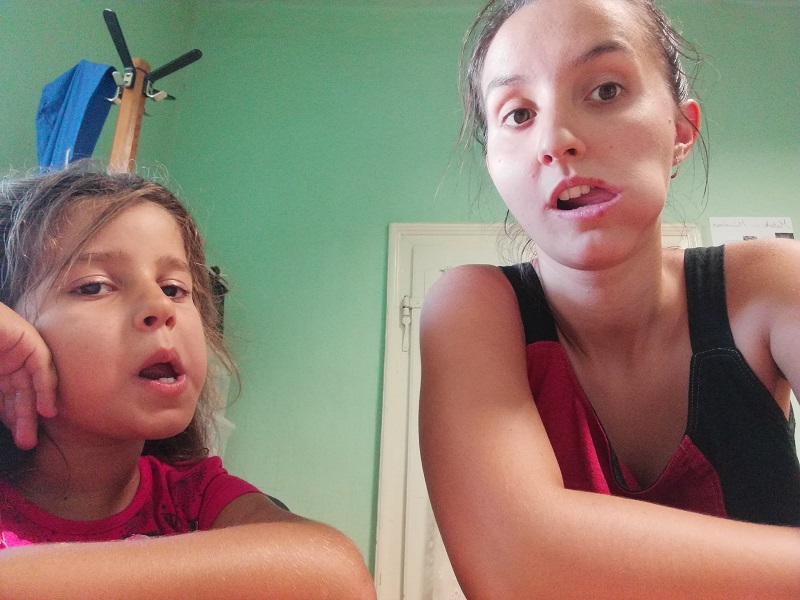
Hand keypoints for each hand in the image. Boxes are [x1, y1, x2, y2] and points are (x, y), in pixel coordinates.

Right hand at [0, 303, 56, 449]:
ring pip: (31, 386)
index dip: (8, 416)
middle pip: (19, 394)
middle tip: (25, 444)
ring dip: (33, 413)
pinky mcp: (29, 342)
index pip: (3, 396)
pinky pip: (41, 369)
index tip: (11, 435)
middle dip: (21, 420)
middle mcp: (7, 361)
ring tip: (30, 439)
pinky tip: (46, 411)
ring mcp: (19, 351)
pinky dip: (45, 389)